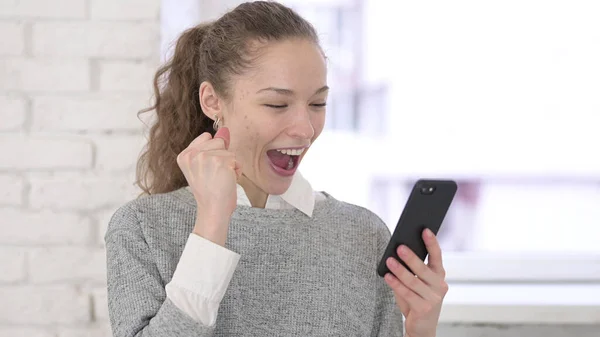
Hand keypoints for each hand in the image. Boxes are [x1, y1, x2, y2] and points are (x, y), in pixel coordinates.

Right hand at [176, 127, 241, 244]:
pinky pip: (235, 159)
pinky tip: (227, 181)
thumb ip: (213, 147)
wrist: (213, 210)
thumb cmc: (211, 191)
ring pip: (228, 150)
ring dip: (230, 165)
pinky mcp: (219, 161)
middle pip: (218, 141)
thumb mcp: (206, 166)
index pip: (206, 137)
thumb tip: (225, 130)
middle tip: (215, 175)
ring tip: (221, 179)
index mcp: (184, 155)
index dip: (213, 152)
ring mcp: (205, 157)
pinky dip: (236, 170)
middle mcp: (192, 154)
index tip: (208, 169)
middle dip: (222, 157)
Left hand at [383, 228, 447, 336]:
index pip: (437, 256)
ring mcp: (433, 299)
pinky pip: (407, 294)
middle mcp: (440, 286)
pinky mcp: (424, 309)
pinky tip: (387, 276)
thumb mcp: (417, 283)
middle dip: (411, 257)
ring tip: (389, 260)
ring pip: (413, 281)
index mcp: (439, 275)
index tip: (424, 229)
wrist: (422, 327)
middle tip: (399, 247)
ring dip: (400, 270)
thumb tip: (397, 253)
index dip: (432, 243)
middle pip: (424, 269)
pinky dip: (396, 284)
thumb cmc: (417, 300)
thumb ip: (412, 270)